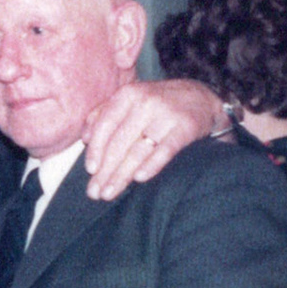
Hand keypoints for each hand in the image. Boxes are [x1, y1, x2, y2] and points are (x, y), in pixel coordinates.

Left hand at [82, 79, 221, 200]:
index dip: (96, 149)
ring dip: (122, 174)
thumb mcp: (130, 100)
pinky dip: (152, 165)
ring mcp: (166, 115)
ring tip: (110, 193)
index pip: (105, 125)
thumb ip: (104, 114)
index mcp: (127, 95)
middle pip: (119, 142)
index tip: (90, 170)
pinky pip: (165, 150)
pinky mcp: (186, 128)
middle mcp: (145, 102)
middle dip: (105, 170)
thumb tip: (84, 138)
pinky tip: (139, 178)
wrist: (201, 98)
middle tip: (95, 192)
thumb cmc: (157, 104)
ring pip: (138, 150)